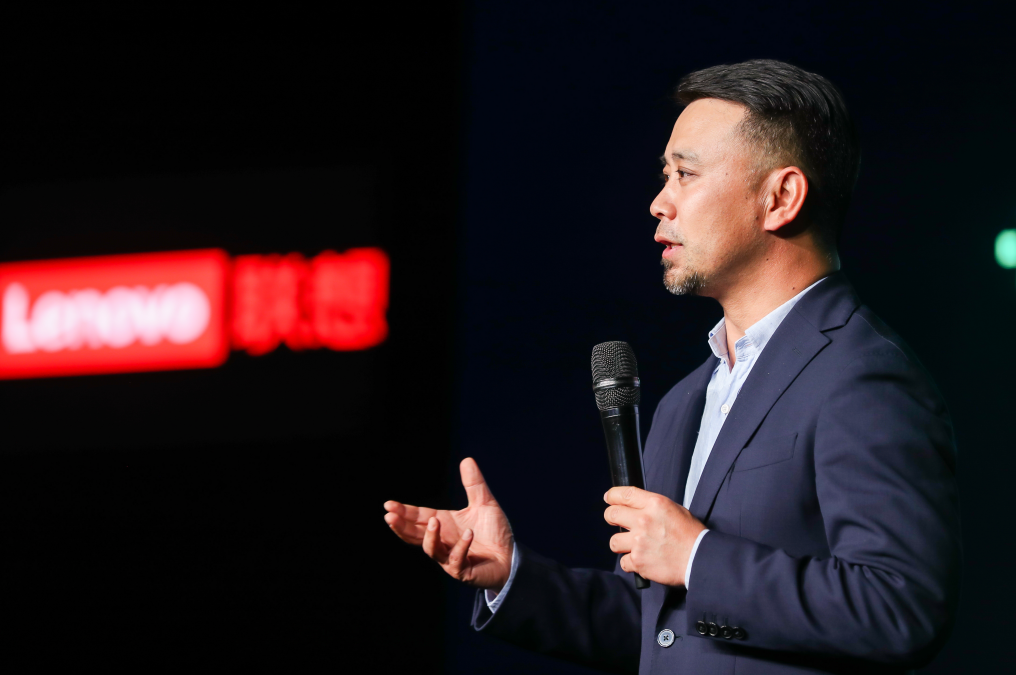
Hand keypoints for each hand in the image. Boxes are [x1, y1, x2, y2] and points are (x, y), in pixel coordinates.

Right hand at [384, 457, 513, 590]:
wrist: (511, 557)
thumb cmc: (494, 532)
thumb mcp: (484, 503)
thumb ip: (474, 484)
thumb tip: (467, 459)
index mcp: (444, 524)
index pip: (419, 517)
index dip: (404, 511)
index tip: (388, 505)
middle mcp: (443, 541)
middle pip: (416, 535)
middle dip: (402, 526)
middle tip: (390, 517)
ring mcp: (450, 558)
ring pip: (432, 550)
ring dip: (431, 536)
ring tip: (433, 521)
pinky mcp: (463, 571)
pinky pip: (456, 561)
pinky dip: (461, 547)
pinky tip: (468, 534)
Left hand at [604, 486, 705, 586]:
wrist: (699, 559)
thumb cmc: (691, 535)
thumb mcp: (676, 510)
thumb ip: (654, 507)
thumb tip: (638, 508)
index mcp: (654, 504)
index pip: (624, 494)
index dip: (612, 496)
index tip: (608, 498)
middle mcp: (643, 520)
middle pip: (612, 514)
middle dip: (611, 517)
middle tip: (616, 521)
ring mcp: (639, 542)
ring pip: (614, 541)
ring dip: (621, 544)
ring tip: (632, 546)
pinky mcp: (638, 561)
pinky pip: (623, 562)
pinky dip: (631, 563)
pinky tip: (641, 561)